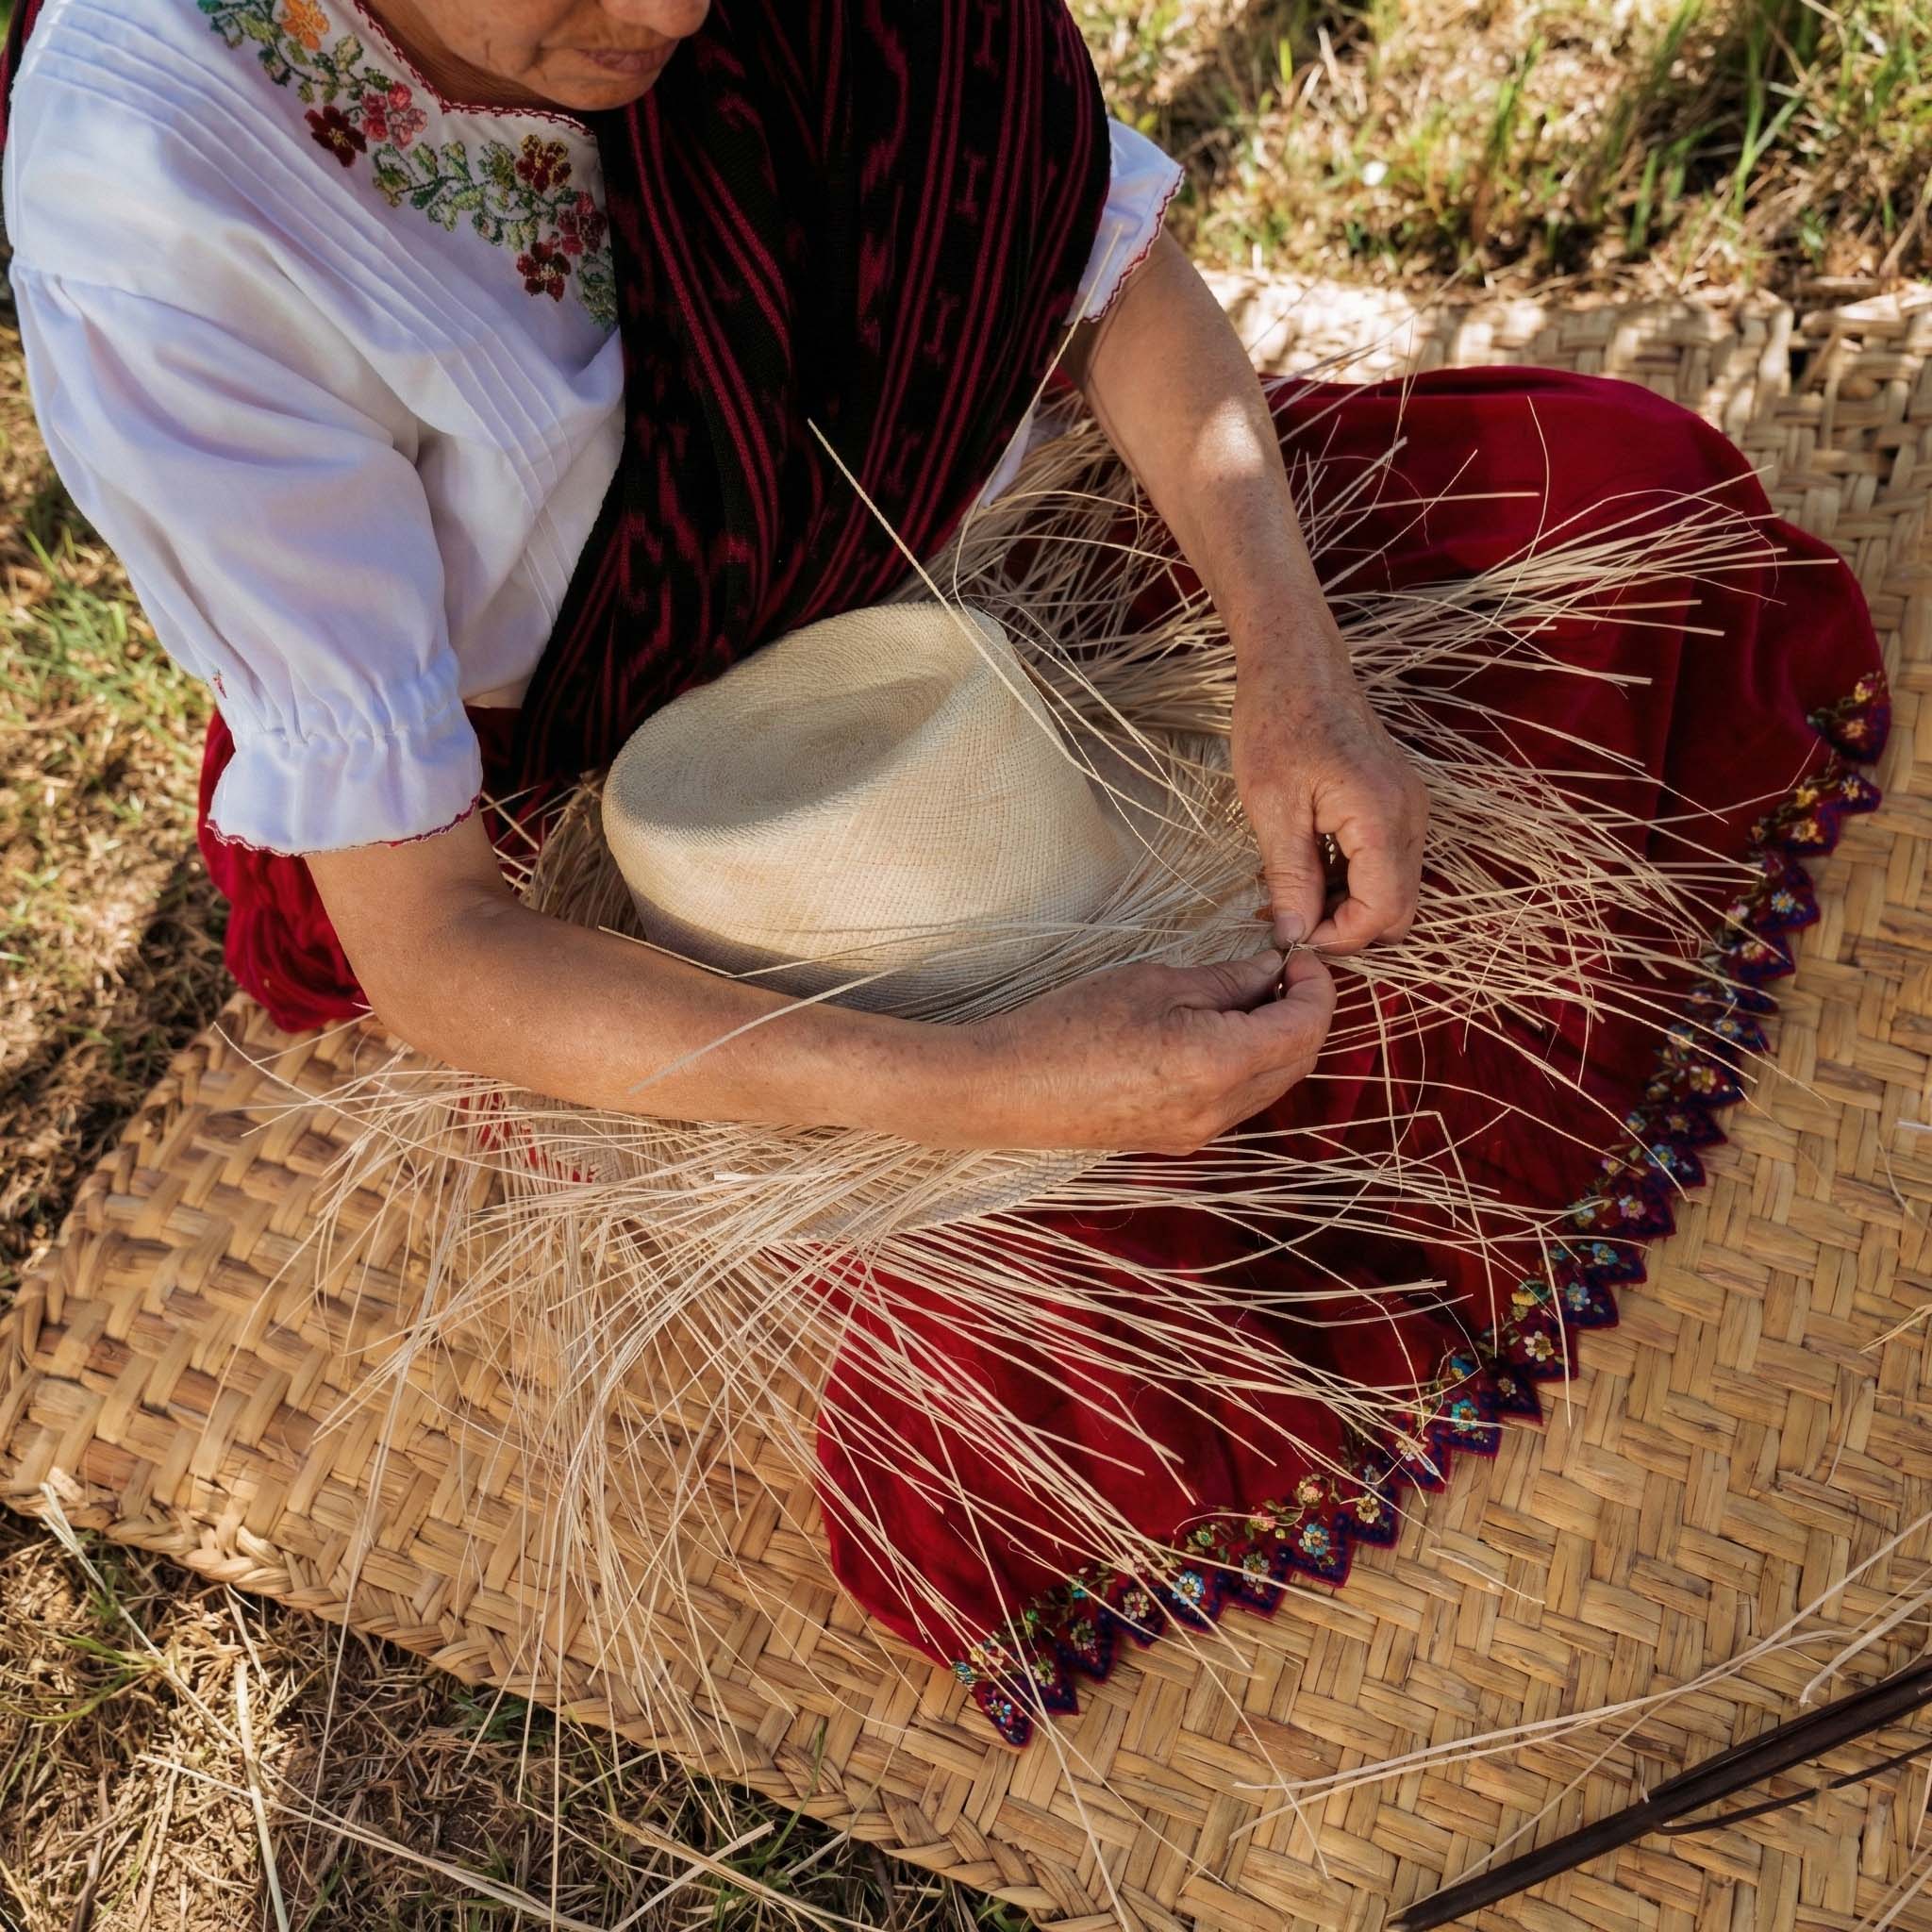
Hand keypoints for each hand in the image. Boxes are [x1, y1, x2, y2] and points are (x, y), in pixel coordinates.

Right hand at [948, 949, 1334, 1153]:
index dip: (1317, 987)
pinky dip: (1248, 1065)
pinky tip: (1218, 1031)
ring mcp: (1200, 1132)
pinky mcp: (1177, 1139)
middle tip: (1283, 970)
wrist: (1008, 1088)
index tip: (1300, 955)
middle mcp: (1222, 1110)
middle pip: (1299, 1061)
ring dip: (1277, 1041)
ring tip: (1249, 995)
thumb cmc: (1072, 1025)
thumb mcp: (1154, 982)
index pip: (1306, 1027)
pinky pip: (1238, 1102)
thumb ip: (1226, 980)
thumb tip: (1271, 972)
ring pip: (1272, 1085)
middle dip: (1304, 1013)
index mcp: (1221, 1064)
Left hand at [1231, 644, 1428, 953]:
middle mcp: (1410, 816)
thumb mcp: (1272, 809)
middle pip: (1399, 910)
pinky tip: (1306, 867)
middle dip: (1347, 929)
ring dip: (1346, 906)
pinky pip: (1387, 863)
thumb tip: (1295, 937)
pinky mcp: (1399, 804)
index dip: (1339, 938)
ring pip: (1394, 890)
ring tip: (1289, 892)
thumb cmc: (1277, 724)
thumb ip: (1290, 879)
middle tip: (1290, 920)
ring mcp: (1410, 809)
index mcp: (1382, 817)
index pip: (1382, 912)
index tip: (1293, 935)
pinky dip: (1351, 879)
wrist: (1296, 666)